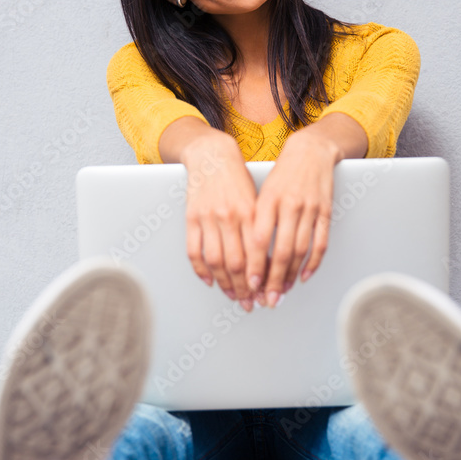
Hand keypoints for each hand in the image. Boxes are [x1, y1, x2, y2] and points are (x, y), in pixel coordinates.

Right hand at [183, 132, 258, 310]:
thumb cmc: (238, 180)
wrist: (212, 156)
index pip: (256, 254)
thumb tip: (268, 261)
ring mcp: (208, 218)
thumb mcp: (257, 201)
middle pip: (237, 262)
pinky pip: (194, 250)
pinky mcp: (191, 218)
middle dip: (245, 288)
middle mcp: (229, 216)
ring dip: (225, 283)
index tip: (264, 293)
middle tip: (250, 303)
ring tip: (233, 296)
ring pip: (216, 260)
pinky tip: (210, 280)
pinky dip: (201, 270)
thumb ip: (261, 228)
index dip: (260, 278)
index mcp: (250, 212)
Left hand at [245, 129, 338, 306]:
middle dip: (274, 279)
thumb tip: (247, 255)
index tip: (250, 285)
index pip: (259, 240)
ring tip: (283, 291)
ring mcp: (310, 209)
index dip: (255, 265)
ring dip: (291, 275)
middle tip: (268, 299)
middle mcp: (289, 205)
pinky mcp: (325, 212)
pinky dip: (313, 262)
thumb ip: (255, 220)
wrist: (311, 151)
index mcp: (268, 200)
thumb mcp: (262, 192)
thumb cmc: (282, 174)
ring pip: (300, 250)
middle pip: (281, 251)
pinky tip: (304, 276)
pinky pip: (320, 242)